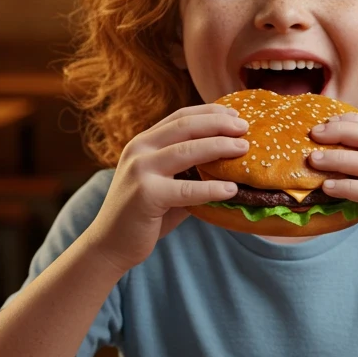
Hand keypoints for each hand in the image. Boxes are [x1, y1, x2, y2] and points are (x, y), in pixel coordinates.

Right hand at [85, 104, 248, 273]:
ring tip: (243, 149)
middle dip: (218, 124)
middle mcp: (139, 150)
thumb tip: (231, 164)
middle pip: (185, 127)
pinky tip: (232, 189)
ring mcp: (140, 171)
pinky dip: (212, 188)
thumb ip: (189, 171)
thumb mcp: (165, 183)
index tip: (236, 115)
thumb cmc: (145, 214)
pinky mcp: (145, 195)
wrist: (111, 244)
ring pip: (187, 151)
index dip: (210, 112)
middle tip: (246, 128)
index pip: (180, 117)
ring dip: (219, 147)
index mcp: (143, 142)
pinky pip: (186, 189)